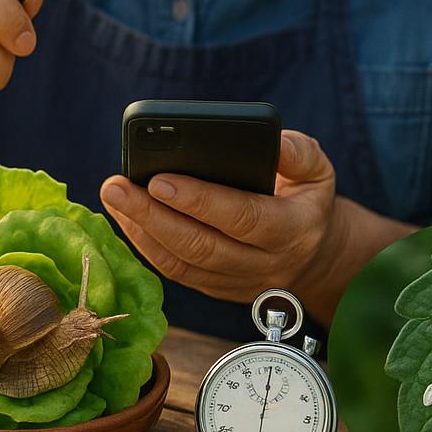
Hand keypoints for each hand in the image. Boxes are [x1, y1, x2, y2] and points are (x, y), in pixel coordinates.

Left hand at [99, 130, 345, 305]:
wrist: (314, 256)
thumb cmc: (307, 200)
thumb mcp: (319, 171)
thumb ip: (299, 153)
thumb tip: (274, 142)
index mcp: (293, 229)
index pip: (242, 217)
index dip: (198, 201)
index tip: (159, 179)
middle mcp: (265, 263)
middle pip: (201, 246)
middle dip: (152, 215)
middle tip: (116, 186)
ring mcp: (238, 283)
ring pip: (182, 265)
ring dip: (141, 231)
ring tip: (113, 198)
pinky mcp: (216, 289)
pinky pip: (176, 273)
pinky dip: (146, 246)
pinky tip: (125, 218)